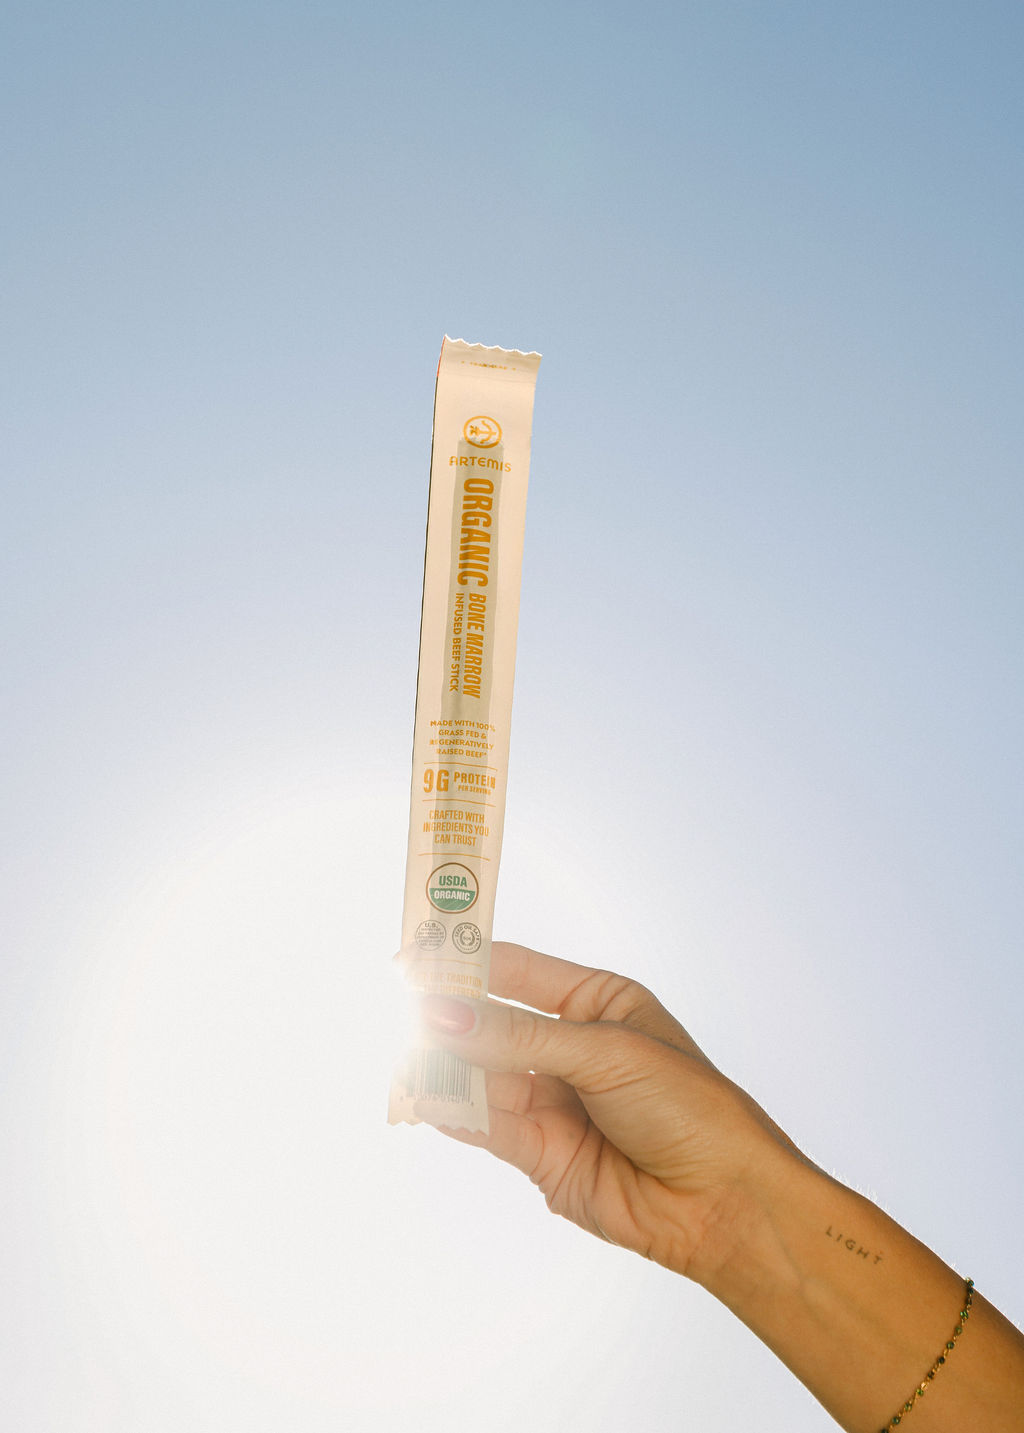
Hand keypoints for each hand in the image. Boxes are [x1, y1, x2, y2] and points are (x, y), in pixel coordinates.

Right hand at [418, 941, 802, 1285]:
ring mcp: (555, 1103)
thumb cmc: (690, 1108)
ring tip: (407, 1057)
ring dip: (446, 1069)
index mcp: (598, 1004)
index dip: (468, 963)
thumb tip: (447, 1014)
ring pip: (484, 1077)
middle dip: (450, 1019)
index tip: (419, 956)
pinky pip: (488, 1126)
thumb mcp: (606, 1053)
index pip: (520, 972)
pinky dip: (456, 1113)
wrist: (724, 1201)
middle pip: (494, 1025)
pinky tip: (427, 1100)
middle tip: (403, 1010)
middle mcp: (572, 1049)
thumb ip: (521, 1037)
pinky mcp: (542, 1155)